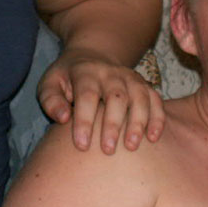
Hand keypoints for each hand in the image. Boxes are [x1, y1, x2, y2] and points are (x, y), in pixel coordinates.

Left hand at [37, 49, 163, 153]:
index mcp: (85, 72)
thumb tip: (62, 118)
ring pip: (139, 97)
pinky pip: (155, 99)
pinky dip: (157, 117)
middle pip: (116, 96)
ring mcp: (130, 77)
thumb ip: (51, 100)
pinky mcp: (143, 85)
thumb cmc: (67, 78)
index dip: (84, 120)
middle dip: (113, 124)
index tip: (82, 145)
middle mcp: (110, 73)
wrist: (92, 55)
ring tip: (132, 146)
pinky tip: (153, 137)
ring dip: (138, 122)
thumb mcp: (50, 83)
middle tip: (108, 150)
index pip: (86, 95)